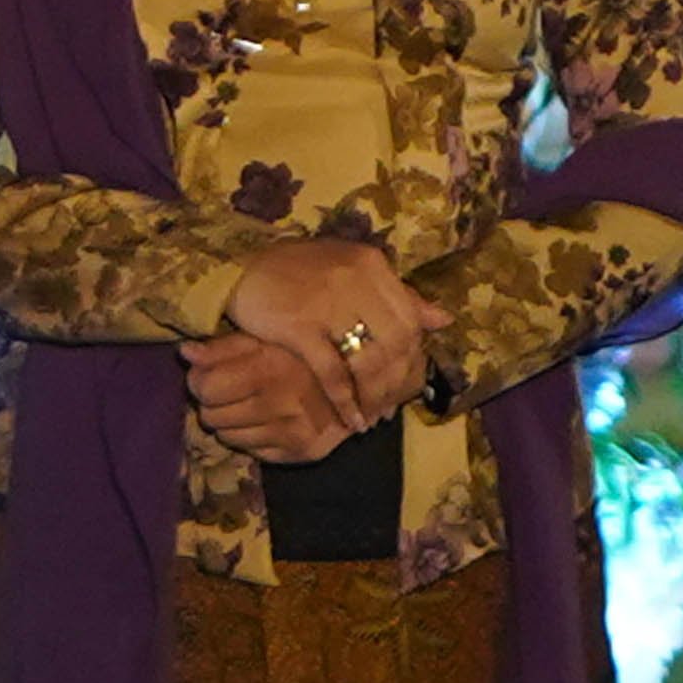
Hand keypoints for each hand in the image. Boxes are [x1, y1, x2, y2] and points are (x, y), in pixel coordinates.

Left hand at [185, 328, 401, 462]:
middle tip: (229, 388)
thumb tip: (185, 353)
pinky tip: (266, 418)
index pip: (203, 387)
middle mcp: (279, 405)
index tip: (210, 373)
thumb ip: (223, 346)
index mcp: (267, 370)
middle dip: (213, 401)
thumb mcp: (265, 336)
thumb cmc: (305, 349)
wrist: (362, 379)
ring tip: (249, 402)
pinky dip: (252, 436)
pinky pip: (253, 451)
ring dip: (231, 420)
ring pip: (228, 437)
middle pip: (211, 416)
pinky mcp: (301, 453)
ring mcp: (291, 433)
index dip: (200, 379)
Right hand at [214, 237, 439, 445]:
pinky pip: (332, 372)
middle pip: (394, 344)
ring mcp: (327, 302)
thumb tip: (443, 319)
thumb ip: (397, 296)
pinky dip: (344, 400)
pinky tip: (348, 418)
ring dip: (373, 397)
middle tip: (387, 409)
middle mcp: (355, 279)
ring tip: (370, 418)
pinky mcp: (299, 326)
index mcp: (372, 265)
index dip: (412, 359)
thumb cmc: (299, 273)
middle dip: (394, 384)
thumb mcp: (350, 272)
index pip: (410, 321)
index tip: (405, 385)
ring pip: (367, 361)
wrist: (239, 269)